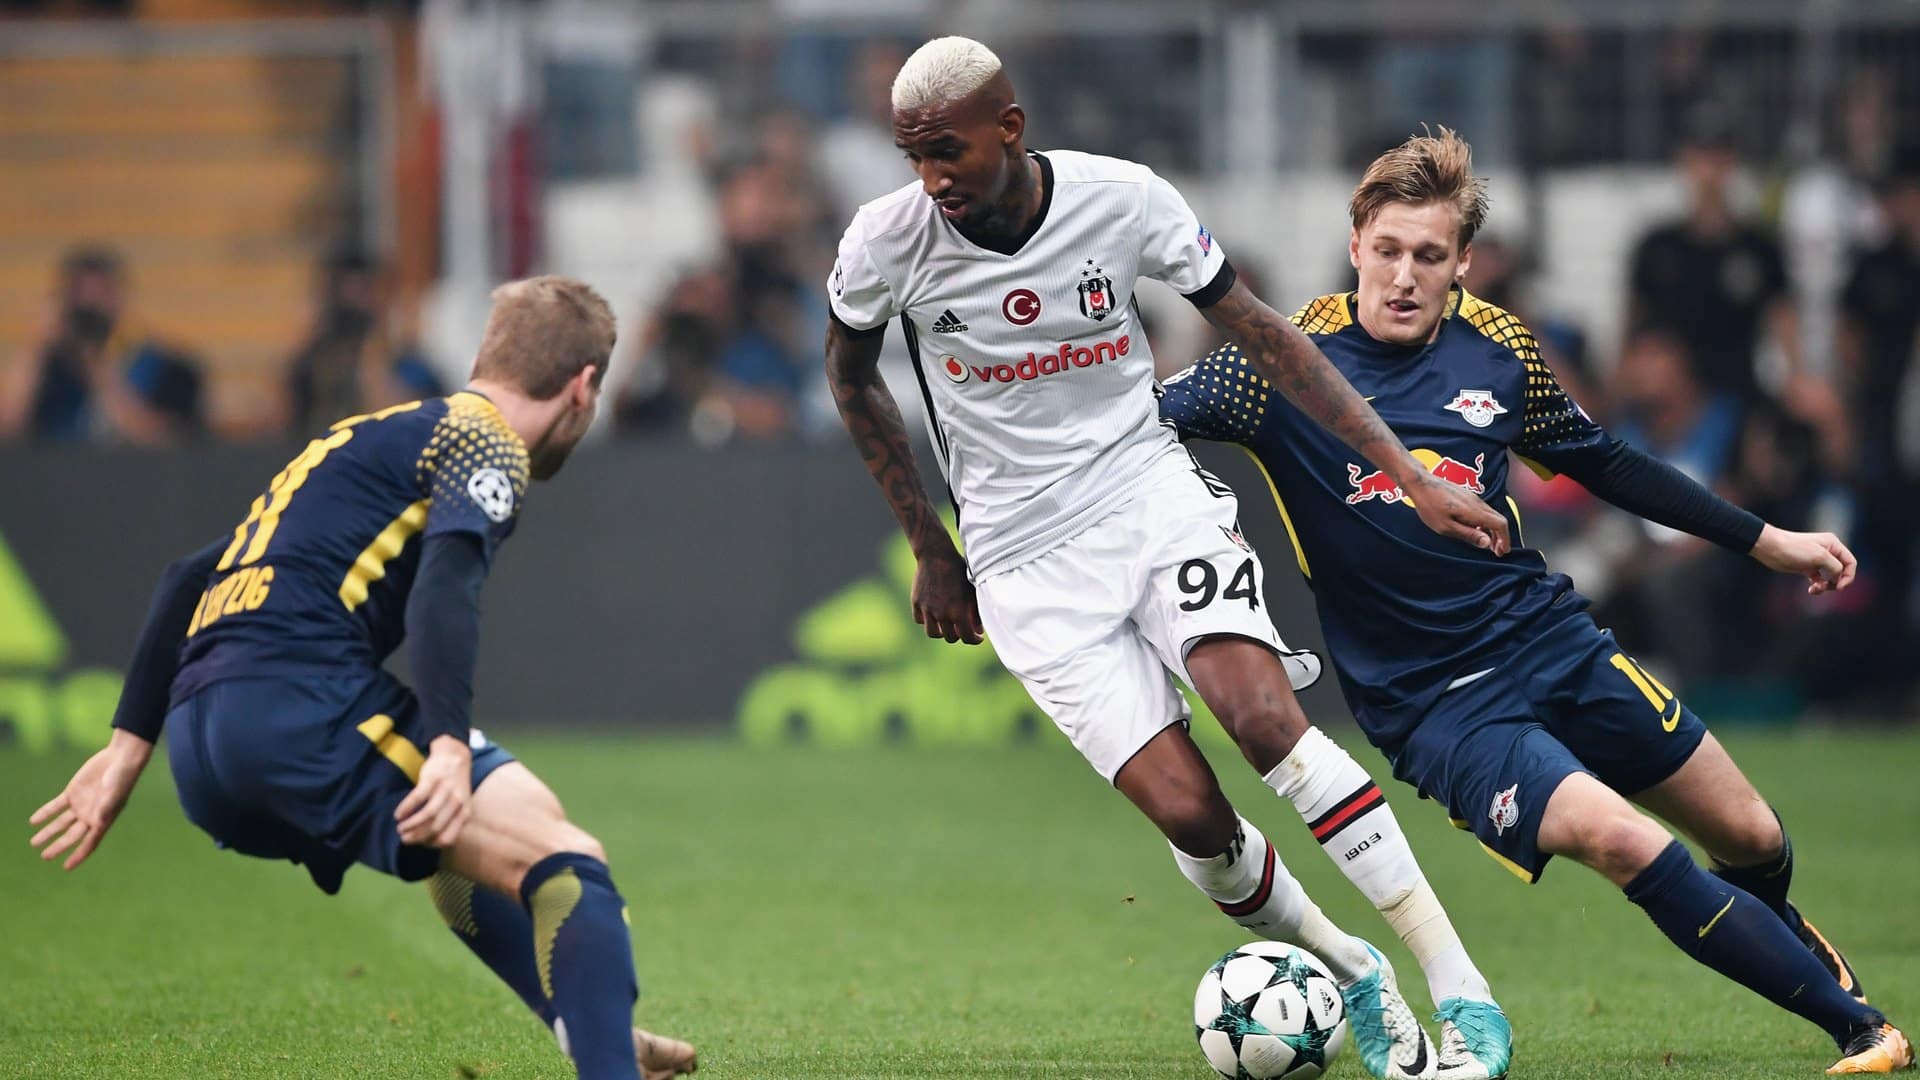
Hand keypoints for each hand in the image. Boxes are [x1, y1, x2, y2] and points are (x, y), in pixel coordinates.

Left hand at [29, 728, 152, 869]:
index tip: (66, 867)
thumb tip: (98, 823)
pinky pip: (56, 806)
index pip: (89, 843)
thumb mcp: (114, 793)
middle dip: (58, 846)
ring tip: (34, 843)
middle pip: (72, 836)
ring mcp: (81, 804)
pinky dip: (46, 813)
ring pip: (61, 822)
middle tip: (45, 857)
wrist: (120, 758)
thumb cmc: (122, 777)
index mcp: (103, 820)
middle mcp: (91, 815)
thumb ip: (106, 808)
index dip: (78, 855)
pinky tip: (34, 821)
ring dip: (48, 832)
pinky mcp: (73, 792)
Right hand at [395, 735, 472, 847]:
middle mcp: (457, 803)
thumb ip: (451, 822)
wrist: (454, 756)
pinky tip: (398, 814)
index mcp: (465, 813)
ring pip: (426, 815)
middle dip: (416, 837)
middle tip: (404, 838)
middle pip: (434, 828)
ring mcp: (445, 790)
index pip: (447, 838)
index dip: (430, 845)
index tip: (419, 844)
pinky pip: (417, 798)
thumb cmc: (454, 786)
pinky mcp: (433, 779)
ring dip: (411, 825)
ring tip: (400, 828)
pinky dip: (406, 808)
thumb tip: (429, 842)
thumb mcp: (460, 805)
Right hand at [912, 542, 982, 643]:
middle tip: (963, 628)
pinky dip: (926, 620)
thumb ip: (976, 611)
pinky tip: (933, 614)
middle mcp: (942, 614)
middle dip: (959, 635)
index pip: (968, 637)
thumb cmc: (959, 570)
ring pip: (933, 633)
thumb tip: (978, 629)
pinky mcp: (916, 603)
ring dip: (941, 632)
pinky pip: (919, 620)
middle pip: (950, 637)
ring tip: (946, 626)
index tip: (977, 637)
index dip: (974, 640)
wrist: (936, 555)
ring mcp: (927, 609)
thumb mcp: (972, 590)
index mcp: (959, 612)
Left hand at [1402, 472, 1511, 554]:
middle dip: (1501, 537)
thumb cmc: (1429, 506)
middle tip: (1497, 552)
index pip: (1500, 524)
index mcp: (1474, 511)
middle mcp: (1478, 502)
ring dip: (1493, 531)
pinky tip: (1477, 531)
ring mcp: (1473, 498)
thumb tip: (1487, 543)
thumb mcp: (1446, 527)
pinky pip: (1483, 511)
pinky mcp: (1468, 496)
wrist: (1421, 483)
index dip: (1504, 539)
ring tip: (1487, 544)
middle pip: (1499, 520)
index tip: (1501, 552)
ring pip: (1491, 515)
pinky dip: (1485, 523)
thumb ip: (1468, 535)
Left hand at [1751, 524, 1855, 595]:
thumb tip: (1839, 578)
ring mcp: (1817, 560)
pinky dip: (1817, 586)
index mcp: (1833, 544)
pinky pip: (1819, 579)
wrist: (1770, 548)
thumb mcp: (1820, 557)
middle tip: (1827, 588)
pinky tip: (1811, 589)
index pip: (1850, 562)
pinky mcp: (1807, 567)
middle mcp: (1827, 551)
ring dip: (1826, 586)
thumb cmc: (1794, 549)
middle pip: (1841, 571)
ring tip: (1815, 589)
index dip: (1848, 576)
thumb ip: (1835, 567)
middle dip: (1836, 582)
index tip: (1839, 587)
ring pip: (1830, 577)